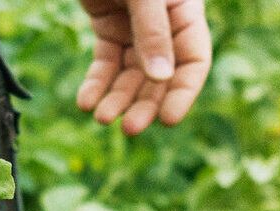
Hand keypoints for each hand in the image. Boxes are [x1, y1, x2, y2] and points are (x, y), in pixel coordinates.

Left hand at [77, 0, 210, 135]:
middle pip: (160, 77)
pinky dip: (96, 84)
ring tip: (101, 118)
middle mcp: (165, 26)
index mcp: (185, 12)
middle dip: (144, 104)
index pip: (194, 61)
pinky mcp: (109, 29)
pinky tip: (86, 102)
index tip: (167, 120)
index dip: (183, 94)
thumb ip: (153, 32)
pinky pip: (106, 63)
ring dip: (117, 100)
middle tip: (129, 129)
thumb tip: (161, 77)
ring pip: (131, 75)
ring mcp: (135, 29)